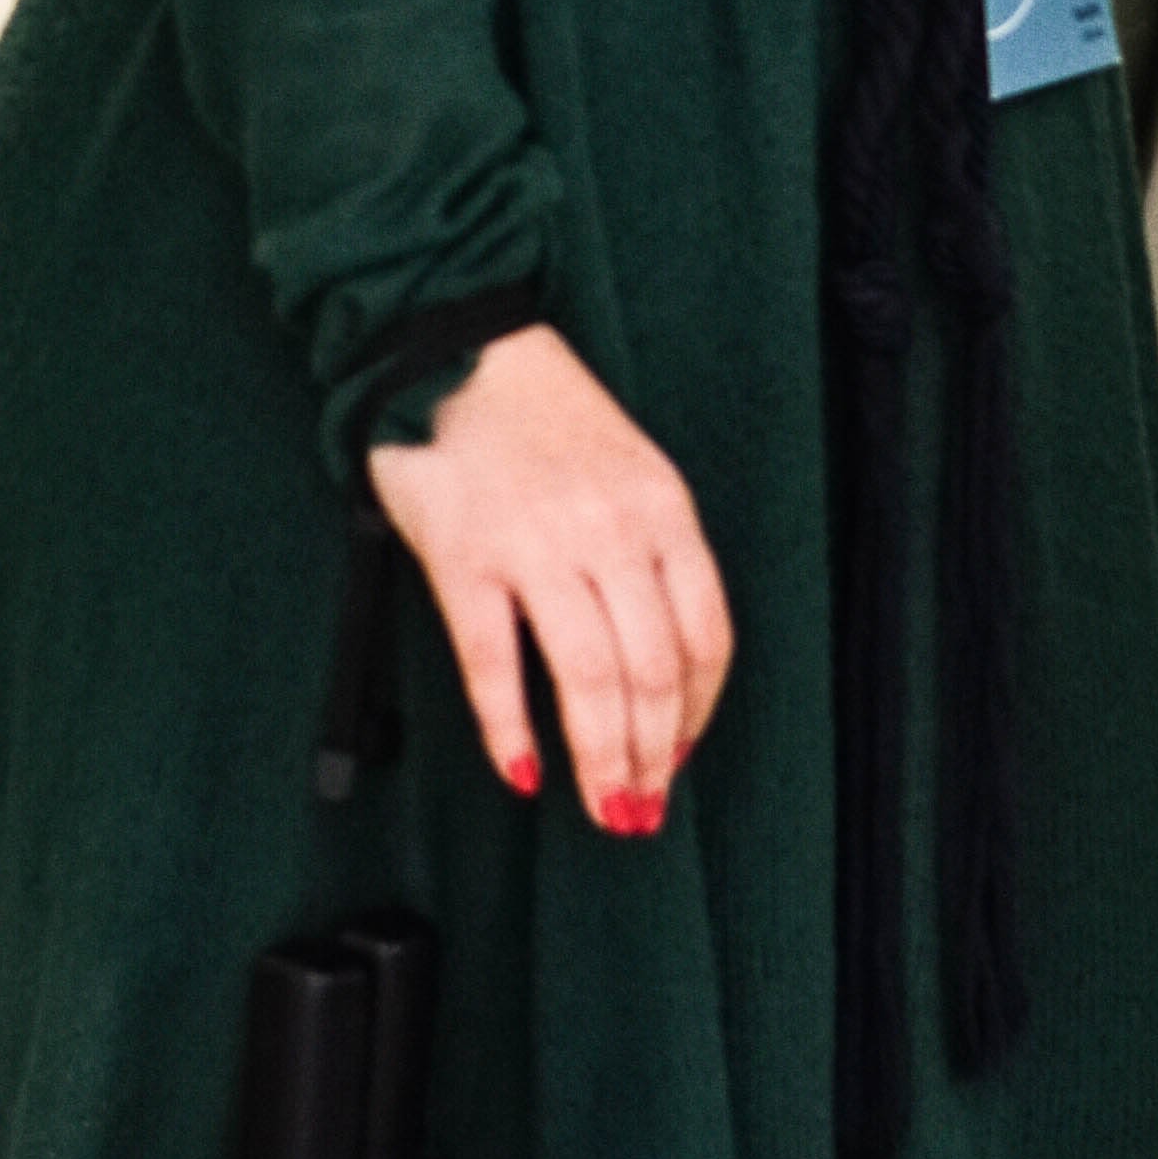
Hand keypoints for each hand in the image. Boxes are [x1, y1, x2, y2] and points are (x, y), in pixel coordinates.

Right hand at [366, 321, 734, 832]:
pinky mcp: (464, 558)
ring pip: (588, 679)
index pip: (704, 637)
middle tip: (640, 810)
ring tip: (603, 808)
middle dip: (651, 757)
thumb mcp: (630, 471)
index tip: (679, 759)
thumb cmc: (544, 419)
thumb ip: (651, 555)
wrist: (453, 348)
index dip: (697, 714)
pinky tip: (522, 770)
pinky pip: (492, 664)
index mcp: (661, 511)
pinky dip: (509, 728)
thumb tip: (659, 672)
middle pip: (651, 672)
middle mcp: (609, 532)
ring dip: (601, 760)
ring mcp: (535, 546)